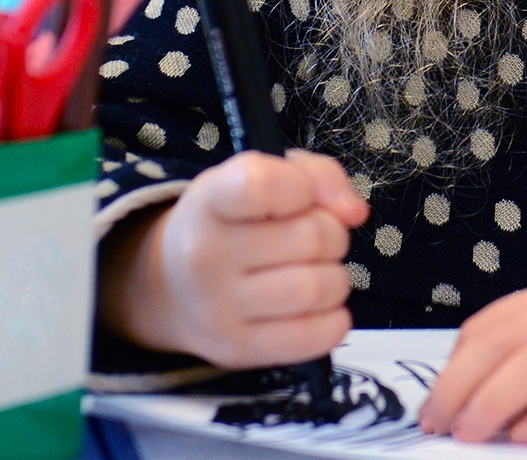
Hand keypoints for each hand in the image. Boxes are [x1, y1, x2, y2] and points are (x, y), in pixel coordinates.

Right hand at [98, 149, 368, 368]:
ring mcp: (219, 308)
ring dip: (334, 277)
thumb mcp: (255, 178)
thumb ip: (314, 176)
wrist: (170, 287)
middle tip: (313, 238)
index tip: (301, 195)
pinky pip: (316, 336)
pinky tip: (317, 307)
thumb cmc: (227, 223)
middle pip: (312, 237)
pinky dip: (334, 319)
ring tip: (314, 271)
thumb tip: (355, 212)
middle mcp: (206, 254)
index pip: (261, 184)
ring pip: (319, 288)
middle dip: (331, 233)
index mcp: (209, 199)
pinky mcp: (238, 349)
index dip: (303, 186)